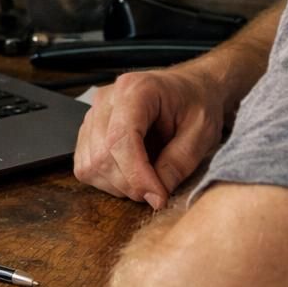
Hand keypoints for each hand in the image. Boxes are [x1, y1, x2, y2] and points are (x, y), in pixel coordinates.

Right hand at [74, 63, 229, 206]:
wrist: (188, 89)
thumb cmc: (196, 104)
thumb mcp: (202, 132)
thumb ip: (180, 161)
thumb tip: (155, 195)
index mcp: (136, 90)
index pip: (120, 139)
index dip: (136, 175)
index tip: (158, 197)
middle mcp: (106, 99)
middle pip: (101, 155)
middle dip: (130, 184)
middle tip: (158, 192)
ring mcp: (93, 114)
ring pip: (90, 165)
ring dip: (118, 185)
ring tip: (146, 179)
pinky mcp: (88, 130)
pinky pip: (85, 166)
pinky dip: (107, 180)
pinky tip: (131, 173)